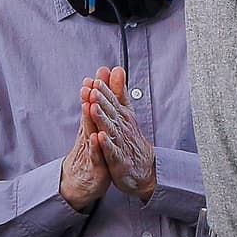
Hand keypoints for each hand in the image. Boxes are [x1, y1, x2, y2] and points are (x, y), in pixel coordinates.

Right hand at [61, 90, 111, 210]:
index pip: (94, 105)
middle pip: (88, 115)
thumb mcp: (94, 131)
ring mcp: (90, 151)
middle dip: (89, 98)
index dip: (97, 89)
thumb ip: (97, 109)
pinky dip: (95, 146)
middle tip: (90, 82)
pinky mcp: (94, 166)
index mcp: (92, 127)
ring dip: (88, 119)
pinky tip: (97, 137)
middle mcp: (89, 136)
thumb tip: (98, 87)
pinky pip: (95, 156)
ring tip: (90, 104)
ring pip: (88, 133)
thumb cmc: (90, 154)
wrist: (81, 183)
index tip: (100, 72)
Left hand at [84, 66, 155, 200]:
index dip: (104, 90)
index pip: (112, 100)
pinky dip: (106, 144)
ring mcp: (120, 143)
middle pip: (111, 112)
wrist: (143, 167)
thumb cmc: (131, 137)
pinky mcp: (118, 159)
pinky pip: (111, 151)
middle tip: (94, 88)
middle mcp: (122, 127)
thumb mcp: (126, 111)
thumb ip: (120, 91)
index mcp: (122, 115)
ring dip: (102, 117)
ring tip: (94, 107)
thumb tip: (116, 69)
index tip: (96, 79)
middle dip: (102, 100)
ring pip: (110, 128)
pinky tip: (100, 136)